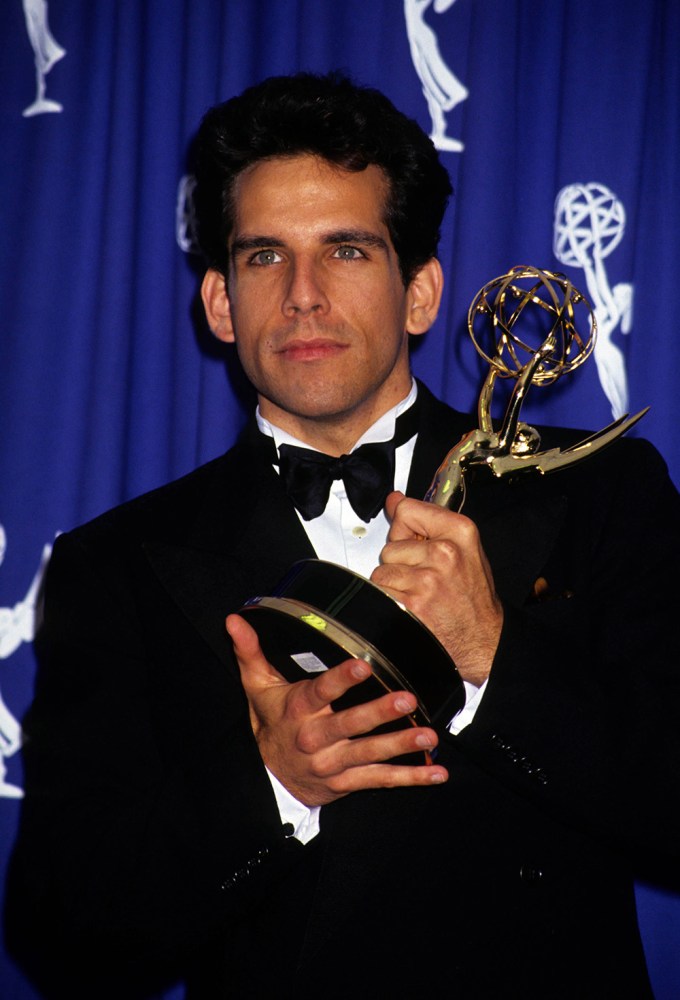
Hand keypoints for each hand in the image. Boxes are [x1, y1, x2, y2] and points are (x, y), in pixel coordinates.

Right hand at [226, 614, 447, 806]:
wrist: (268, 777)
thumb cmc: (270, 722)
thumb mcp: (257, 687)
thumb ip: (251, 650)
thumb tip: (235, 619)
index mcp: (299, 710)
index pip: (321, 691)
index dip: (342, 679)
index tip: (363, 666)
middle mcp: (316, 738)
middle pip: (350, 725)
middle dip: (379, 713)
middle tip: (406, 700)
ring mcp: (334, 763)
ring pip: (370, 755)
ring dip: (401, 746)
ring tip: (428, 735)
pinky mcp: (348, 783)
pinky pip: (381, 781)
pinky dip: (411, 778)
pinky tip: (437, 773)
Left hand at [370, 492, 502, 685]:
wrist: (483, 639)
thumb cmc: (473, 595)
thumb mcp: (462, 548)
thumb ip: (427, 522)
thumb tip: (393, 499)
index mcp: (460, 531)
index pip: (406, 510)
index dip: (405, 529)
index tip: (415, 542)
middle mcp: (444, 552)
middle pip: (390, 545)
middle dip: (400, 562)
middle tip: (424, 578)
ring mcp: (427, 579)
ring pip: (382, 571)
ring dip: (394, 585)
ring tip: (419, 593)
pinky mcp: (412, 603)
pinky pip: (380, 593)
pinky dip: (390, 602)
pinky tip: (412, 607)